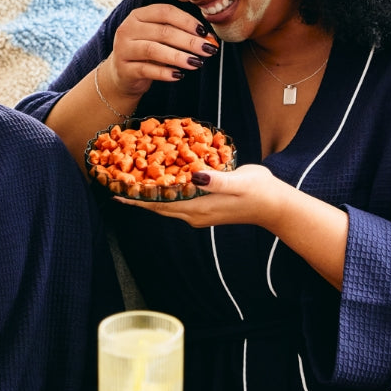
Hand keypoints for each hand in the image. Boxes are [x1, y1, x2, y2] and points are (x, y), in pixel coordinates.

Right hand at [107, 3, 218, 97]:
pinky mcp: (124, 69)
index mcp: (138, 15)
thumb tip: (208, 39)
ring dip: (178, 56)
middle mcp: (128, 29)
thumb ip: (179, 34)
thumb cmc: (147, 52)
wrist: (123, 75)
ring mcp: (123, 49)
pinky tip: (179, 75)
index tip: (204, 32)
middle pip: (162, 32)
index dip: (186, 21)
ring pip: (153, 50)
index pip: (165, 12)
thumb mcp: (159, 38)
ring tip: (196, 62)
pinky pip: (146, 70)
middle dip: (189, 41)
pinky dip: (164, 73)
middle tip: (208, 49)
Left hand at [115, 164, 281, 228]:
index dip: (136, 197)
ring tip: (130, 180)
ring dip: (148, 192)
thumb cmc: (259, 192)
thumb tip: (195, 176)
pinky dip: (164, 190)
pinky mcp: (204, 207)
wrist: (276, 206)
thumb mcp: (239, 182)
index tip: (115, 190)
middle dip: (136, 195)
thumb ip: (217, 180)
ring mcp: (198, 212)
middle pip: (157, 205)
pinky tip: (160, 178)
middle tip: (115, 181)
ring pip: (166, 203)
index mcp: (197, 208)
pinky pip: (177, 199)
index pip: (158, 204)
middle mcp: (193, 214)